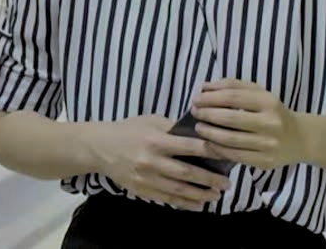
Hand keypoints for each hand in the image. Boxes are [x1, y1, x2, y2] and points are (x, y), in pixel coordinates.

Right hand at [87, 115, 231, 210]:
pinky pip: (167, 199)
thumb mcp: (149, 120)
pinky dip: (184, 203)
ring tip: (216, 195)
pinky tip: (198, 204)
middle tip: (227, 183)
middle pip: (187, 172)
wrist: (98, 148)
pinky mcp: (141, 190)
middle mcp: (152, 160)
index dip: (210, 151)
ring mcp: (146, 178)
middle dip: (210, 179)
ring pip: (179, 190)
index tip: (227, 155)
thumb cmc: (127, 130)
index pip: (189, 146)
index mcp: (156, 140)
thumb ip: (173, 128)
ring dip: (200, 194)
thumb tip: (198, 134)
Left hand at [192, 79, 307, 170]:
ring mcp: (269, 145)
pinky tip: (209, 142)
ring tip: (199, 127)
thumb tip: (204, 87)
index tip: (195, 99)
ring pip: (230, 140)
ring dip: (209, 133)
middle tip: (194, 112)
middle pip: (230, 119)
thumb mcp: (258, 93)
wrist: (300, 139)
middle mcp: (271, 123)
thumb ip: (232, 86)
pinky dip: (218, 149)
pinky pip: (235, 156)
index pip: (232, 98)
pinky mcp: (265, 162)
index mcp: (269, 102)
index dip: (210, 98)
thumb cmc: (272, 112)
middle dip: (207, 115)